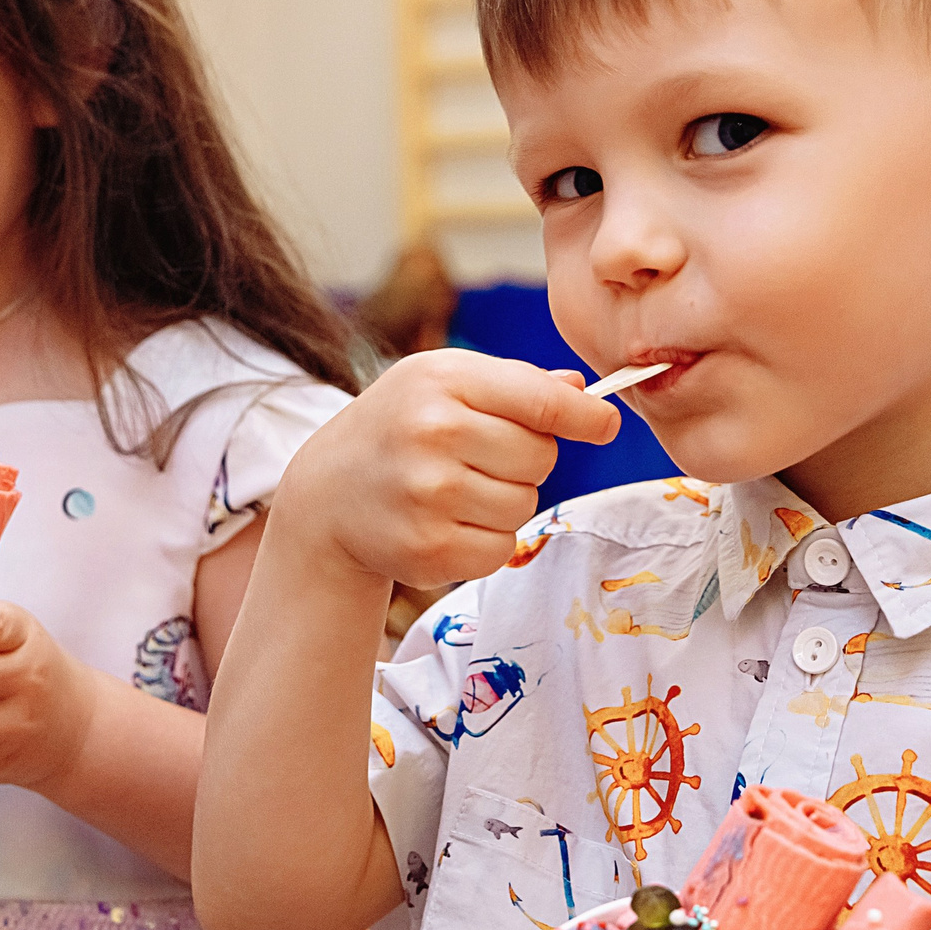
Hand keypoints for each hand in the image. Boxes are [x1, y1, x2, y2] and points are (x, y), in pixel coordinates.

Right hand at [277, 350, 619, 589]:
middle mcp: (433, 433)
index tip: (604, 424)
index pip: (540, 401)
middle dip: (526, 461)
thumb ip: (514, 384)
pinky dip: (486, 541)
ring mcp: (429, 494)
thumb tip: (582, 390)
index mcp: (443, 380)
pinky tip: (446, 523)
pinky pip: (501, 548)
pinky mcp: (429, 549)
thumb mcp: (441, 382)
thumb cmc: (398, 427)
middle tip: (479, 458)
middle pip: (542, 457)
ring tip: (457, 490)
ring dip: (506, 502)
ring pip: (525, 505)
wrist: (327, 494)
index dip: (584, 415)